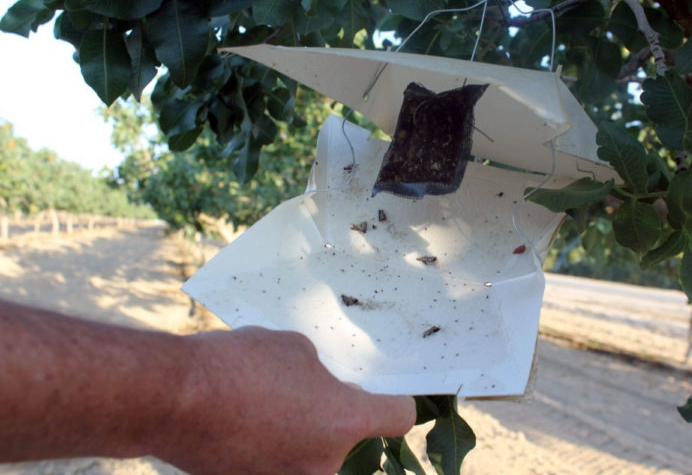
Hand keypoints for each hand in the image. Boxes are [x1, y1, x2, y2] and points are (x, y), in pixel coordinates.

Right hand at [156, 327, 415, 474]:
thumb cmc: (237, 366)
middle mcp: (325, 465)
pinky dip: (271, 449)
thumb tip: (322, 388)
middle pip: (353, 443)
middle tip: (313, 394)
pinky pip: (278, 465)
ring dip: (303, 436)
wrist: (172, 398)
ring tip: (270, 406)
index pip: (399, 417)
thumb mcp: (294, 348)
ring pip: (313, 457)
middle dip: (338, 420)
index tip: (385, 393)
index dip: (395, 400)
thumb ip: (322, 374)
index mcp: (345, 422)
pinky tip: (247, 423)